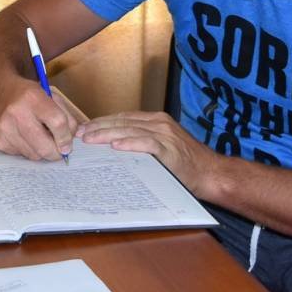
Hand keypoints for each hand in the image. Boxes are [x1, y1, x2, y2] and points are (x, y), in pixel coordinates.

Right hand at [0, 76, 78, 160]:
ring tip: (40, 139)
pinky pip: (20, 155)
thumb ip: (65, 115)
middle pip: (45, 146)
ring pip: (34, 155)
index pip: (57, 123)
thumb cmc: (26, 93)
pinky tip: (25, 138)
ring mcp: (5, 129)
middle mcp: (17, 113)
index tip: (68, 144)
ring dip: (41, 151)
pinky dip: (27, 150)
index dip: (66, 137)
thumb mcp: (49, 95)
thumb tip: (73, 137)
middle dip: (56, 153)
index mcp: (33, 97)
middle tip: (59, 151)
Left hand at [80, 111, 215, 194]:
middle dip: (98, 127)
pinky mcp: (170, 149)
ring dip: (107, 134)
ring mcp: (165, 135)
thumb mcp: (162, 146)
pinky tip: (116, 146)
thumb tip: (112, 147)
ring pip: (130, 130)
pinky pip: (146, 144)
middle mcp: (159, 124)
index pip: (122, 118)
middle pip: (122, 122)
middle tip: (80, 135)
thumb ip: (141, 142)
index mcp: (156, 121)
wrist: (211, 173)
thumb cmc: (186, 164)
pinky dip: (130, 143)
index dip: (101, 122)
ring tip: (90, 140)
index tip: (84, 129)